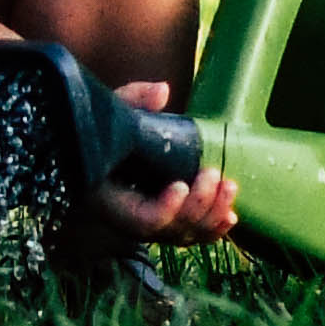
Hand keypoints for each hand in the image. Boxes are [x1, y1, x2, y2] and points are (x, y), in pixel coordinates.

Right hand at [99, 80, 235, 241]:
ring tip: (229, 186)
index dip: (165, 208)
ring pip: (184, 234)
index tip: (181, 184)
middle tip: (212, 173)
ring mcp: (147, 224)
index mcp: (109, 197)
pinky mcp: (164, 221)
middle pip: (169, 229)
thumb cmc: (99, 129)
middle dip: (198, 204)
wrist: (93, 146)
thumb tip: (163, 91)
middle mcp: (127, 219)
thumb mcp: (107, 110)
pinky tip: (231, 216)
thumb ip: (132, 100)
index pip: (140, 219)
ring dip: (212, 214)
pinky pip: (190, 234)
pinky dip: (213, 228)